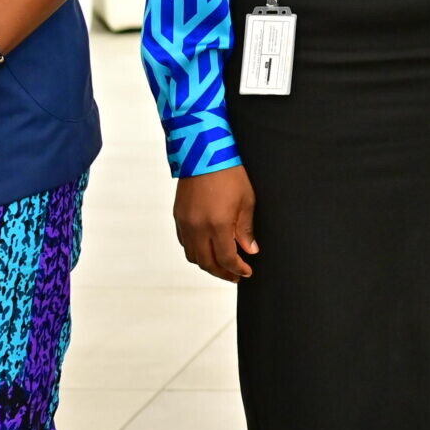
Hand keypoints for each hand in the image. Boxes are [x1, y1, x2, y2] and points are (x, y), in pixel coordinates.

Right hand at [174, 167, 259, 281]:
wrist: (204, 153)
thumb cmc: (229, 173)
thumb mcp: (246, 201)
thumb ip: (245, 229)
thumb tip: (250, 250)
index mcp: (217, 225)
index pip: (226, 259)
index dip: (237, 269)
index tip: (246, 272)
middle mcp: (198, 228)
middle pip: (207, 263)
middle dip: (222, 272)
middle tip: (235, 275)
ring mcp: (185, 223)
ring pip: (193, 256)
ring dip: (208, 264)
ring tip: (222, 265)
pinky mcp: (178, 217)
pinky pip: (185, 243)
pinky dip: (196, 251)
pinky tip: (207, 249)